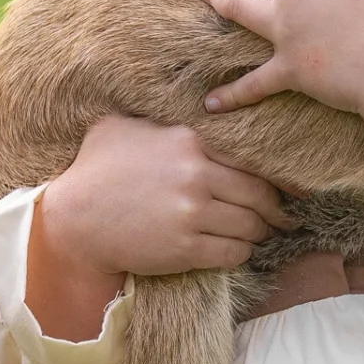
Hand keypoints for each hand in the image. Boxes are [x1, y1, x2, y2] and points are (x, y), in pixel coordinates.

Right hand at [24, 114, 293, 340]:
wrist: (72, 220)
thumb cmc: (95, 170)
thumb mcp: (123, 128)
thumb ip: (162, 121)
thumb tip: (188, 110)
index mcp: (188, 141)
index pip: (251, 159)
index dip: (278, 177)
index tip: (292, 188)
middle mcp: (195, 174)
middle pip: (260, 195)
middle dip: (275, 210)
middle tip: (281, 217)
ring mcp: (192, 214)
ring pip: (252, 226)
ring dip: (259, 233)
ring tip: (260, 234)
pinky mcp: (186, 249)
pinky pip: (234, 253)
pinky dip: (241, 253)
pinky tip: (235, 249)